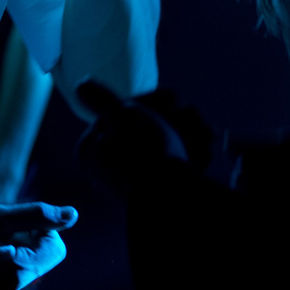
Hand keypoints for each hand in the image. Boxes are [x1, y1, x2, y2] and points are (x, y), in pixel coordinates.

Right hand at [0, 201, 77, 289]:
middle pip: (40, 266)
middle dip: (23, 251)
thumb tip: (72, 216)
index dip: (38, 235)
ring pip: (26, 280)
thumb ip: (36, 215)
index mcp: (18, 272)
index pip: (55, 249)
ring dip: (10, 268)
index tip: (13, 232)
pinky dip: (0, 284)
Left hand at [76, 82, 205, 198]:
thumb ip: (103, 100)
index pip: (122, 113)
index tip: (175, 98)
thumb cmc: (148, 154)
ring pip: (161, 147)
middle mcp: (104, 168)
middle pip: (143, 130)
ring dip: (188, 137)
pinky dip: (188, 158)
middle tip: (198, 120)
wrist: (173, 205)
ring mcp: (128, 184)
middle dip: (176, 120)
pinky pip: (168, 169)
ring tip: (208, 139)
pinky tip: (205, 156)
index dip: (153, 101)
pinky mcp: (150, 197)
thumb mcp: (124, 116)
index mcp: (91, 148)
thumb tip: (82, 84)